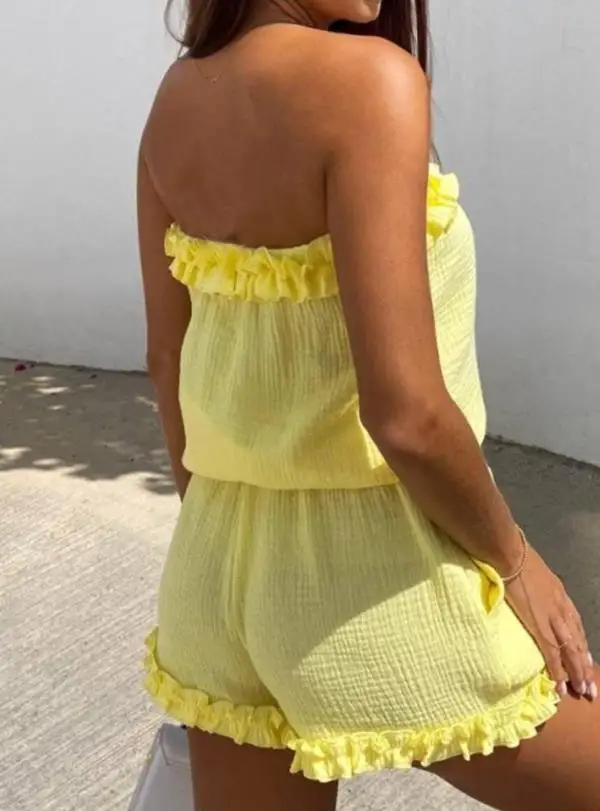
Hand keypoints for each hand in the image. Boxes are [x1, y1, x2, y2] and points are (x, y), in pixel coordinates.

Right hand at [504, 544, 595, 699]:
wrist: (509, 554)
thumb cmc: (515, 555)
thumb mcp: (533, 569)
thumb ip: (535, 582)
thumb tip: (526, 585)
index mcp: (559, 594)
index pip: (576, 625)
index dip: (582, 644)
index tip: (587, 660)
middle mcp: (561, 608)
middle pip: (578, 641)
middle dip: (584, 665)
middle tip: (590, 687)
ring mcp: (552, 618)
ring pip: (571, 651)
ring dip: (577, 673)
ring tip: (582, 691)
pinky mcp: (539, 626)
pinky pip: (552, 654)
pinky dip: (558, 671)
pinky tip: (561, 686)